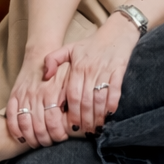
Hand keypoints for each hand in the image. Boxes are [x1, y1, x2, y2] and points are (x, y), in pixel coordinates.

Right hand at [7, 56, 72, 147]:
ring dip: (30, 137)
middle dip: (45, 139)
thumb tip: (81, 118)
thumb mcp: (72, 79)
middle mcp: (38, 93)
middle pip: (39, 125)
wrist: (39, 57)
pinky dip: (15, 129)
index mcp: (54, 90)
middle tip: (49, 143)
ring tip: (37, 143)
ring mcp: (24, 94)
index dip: (57, 133)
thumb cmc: (59, 72)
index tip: (62, 138)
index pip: (54, 120)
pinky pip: (11, 115)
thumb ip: (75, 97)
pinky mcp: (14, 95)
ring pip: (25, 123)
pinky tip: (21, 137)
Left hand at [44, 13, 139, 134]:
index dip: (72, 112)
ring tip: (96, 128)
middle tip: (85, 131)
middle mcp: (90, 70)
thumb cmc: (91, 44)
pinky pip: (115, 91)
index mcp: (76, 66)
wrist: (117, 32)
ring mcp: (105, 71)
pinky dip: (112, 105)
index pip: (72, 94)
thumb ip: (53, 60)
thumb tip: (45, 76)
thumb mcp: (69, 48)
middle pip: (86, 100)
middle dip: (85, 119)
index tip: (72, 125)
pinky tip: (109, 114)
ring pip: (100, 99)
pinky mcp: (119, 71)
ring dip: (98, 116)